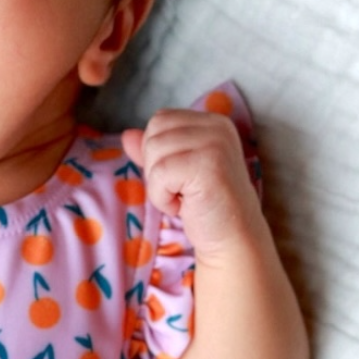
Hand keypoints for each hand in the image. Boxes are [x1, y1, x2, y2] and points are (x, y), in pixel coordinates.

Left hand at [120, 110, 261, 261]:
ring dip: (158, 185)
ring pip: (154, 152)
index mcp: (212, 122)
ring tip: (182, 199)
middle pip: (154, 133)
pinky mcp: (209, 165)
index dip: (155, 151)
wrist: (232, 238)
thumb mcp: (177, 172)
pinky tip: (182, 207)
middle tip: (179, 190)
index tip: (178, 177)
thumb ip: (155, 151)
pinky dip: (162, 198)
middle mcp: (217, 127)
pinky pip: (160, 173)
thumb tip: (127, 135)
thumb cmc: (205, 206)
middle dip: (154, 167)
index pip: (161, 120)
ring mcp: (215, 144)